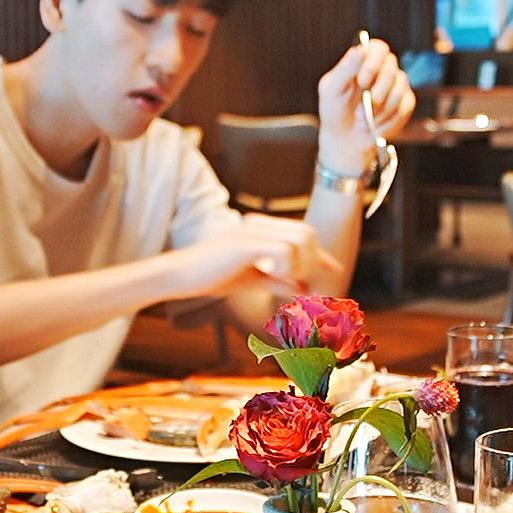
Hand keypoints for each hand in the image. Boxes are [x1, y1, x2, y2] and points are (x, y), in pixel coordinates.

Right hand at [170, 216, 315, 305]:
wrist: (178, 276)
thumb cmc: (210, 277)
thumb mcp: (251, 279)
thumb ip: (278, 281)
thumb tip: (304, 289)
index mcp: (260, 228)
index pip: (300, 235)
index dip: (320, 254)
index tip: (334, 269)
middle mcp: (259, 223)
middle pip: (307, 233)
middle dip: (312, 260)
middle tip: (298, 282)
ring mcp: (253, 230)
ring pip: (301, 238)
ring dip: (301, 264)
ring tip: (286, 280)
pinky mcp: (247, 242)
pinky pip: (285, 251)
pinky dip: (288, 268)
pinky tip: (276, 276)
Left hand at [314, 37, 415, 173]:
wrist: (345, 140)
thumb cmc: (334, 111)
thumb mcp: (332, 90)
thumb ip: (345, 68)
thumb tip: (360, 49)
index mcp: (363, 61)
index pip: (378, 48)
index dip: (373, 62)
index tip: (362, 81)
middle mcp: (382, 69)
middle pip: (391, 66)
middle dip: (377, 89)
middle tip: (362, 106)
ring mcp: (396, 86)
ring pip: (400, 87)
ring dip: (380, 108)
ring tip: (363, 119)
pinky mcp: (405, 103)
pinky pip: (405, 106)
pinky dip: (388, 119)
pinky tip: (375, 124)